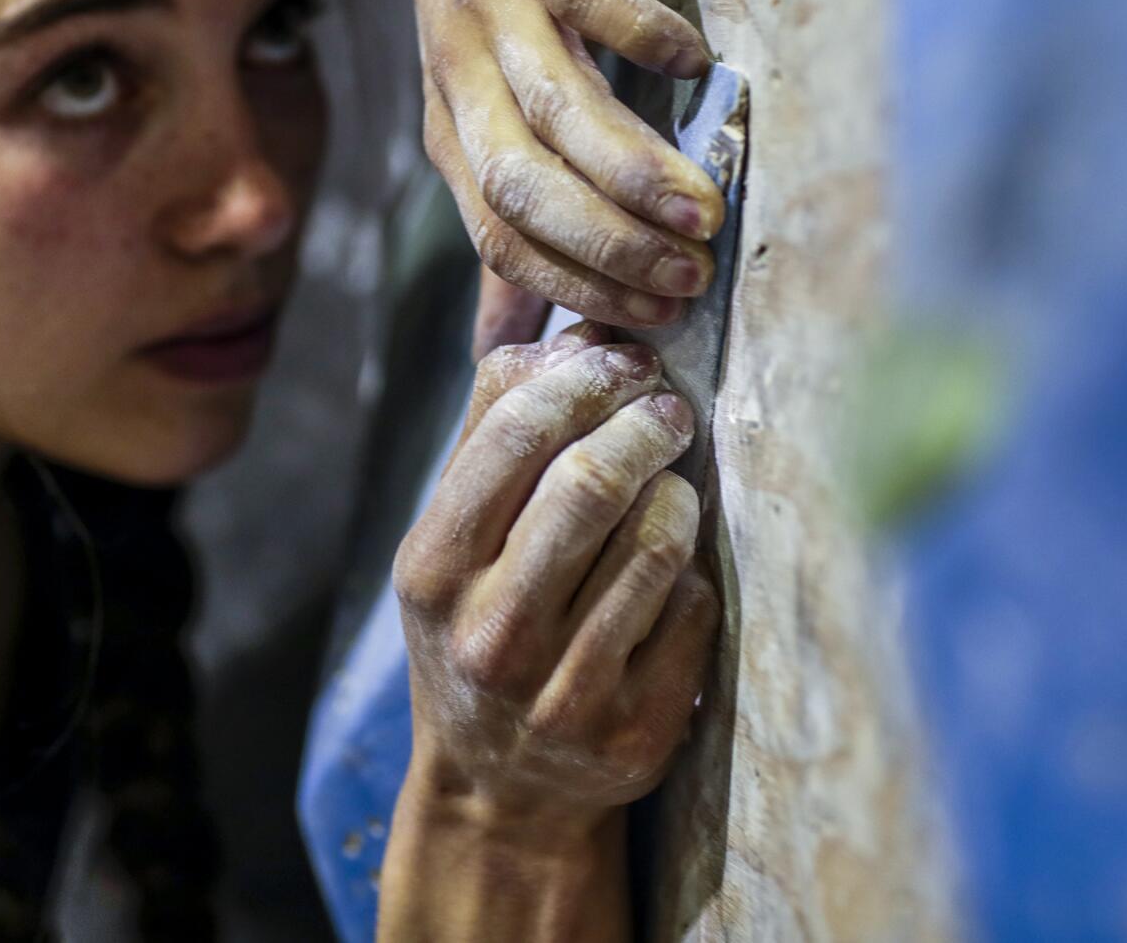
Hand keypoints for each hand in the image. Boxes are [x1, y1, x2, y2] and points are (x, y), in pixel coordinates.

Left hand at [359, 0, 727, 358]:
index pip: (502, 239)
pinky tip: (699, 66)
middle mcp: (465, 80)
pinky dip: (643, 34)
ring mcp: (500, 5)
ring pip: (556, 105)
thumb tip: (505, 348)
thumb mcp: (472, 112)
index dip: (578, 284)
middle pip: (522, 187)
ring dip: (631, 168)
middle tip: (690, 275)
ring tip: (704, 210)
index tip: (659, 318)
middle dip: (608, 244)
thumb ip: (502, 222)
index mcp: (453, 136)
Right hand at [392, 322, 719, 831]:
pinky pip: (693, 610)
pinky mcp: (634, 730)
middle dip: (644, 427)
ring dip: (678, 495)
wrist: (499, 789)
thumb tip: (574, 337)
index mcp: (432, 569)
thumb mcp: (453, 540)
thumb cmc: (478, 626)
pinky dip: (694, 570)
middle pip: (590, 485)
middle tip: (669, 410)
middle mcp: (490, 633)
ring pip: (655, 546)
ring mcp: (564, 690)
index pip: (511, 437)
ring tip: (673, 482)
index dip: (582, 382)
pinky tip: (674, 567)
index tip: (623, 363)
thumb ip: (496, 434)